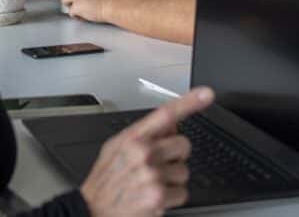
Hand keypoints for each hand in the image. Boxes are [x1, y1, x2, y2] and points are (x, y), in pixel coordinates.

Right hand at [80, 87, 213, 216]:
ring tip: (152, 185)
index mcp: (132, 138)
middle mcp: (142, 153)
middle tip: (159, 166)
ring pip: (184, 171)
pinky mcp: (158, 196)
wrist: (92, 211)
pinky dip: (171, 198)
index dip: (189, 102)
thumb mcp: (115, 149)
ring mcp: (151, 174)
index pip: (165, 114)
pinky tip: (154, 198)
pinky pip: (182, 193)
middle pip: (183, 145)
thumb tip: (170, 124)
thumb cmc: (105, 182)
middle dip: (176, 156)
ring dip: (172, 180)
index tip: (206, 94)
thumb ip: (142, 134)